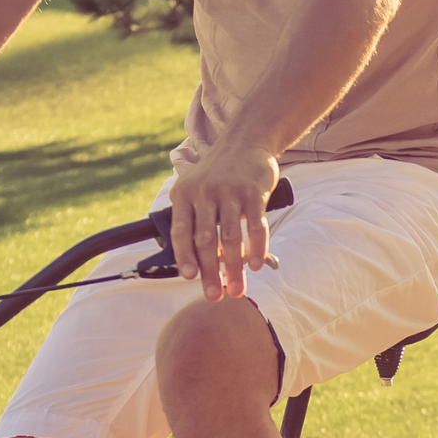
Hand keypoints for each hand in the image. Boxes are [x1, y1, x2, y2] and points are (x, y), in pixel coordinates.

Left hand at [165, 144, 281, 298]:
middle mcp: (205, 192)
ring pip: (231, 237)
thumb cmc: (218, 173)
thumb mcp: (196, 188)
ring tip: (238, 289)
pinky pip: (256, 225)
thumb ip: (194, 220)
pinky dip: (256, 247)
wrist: (245, 141)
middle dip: (210, 272)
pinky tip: (255, 264)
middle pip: (206, 240)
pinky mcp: (254, 191)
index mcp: (185, 194)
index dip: (184, 256)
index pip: (181, 231)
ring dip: (234, 268)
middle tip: (214, 296)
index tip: (190, 278)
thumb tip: (196, 262)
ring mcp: (230, 191)